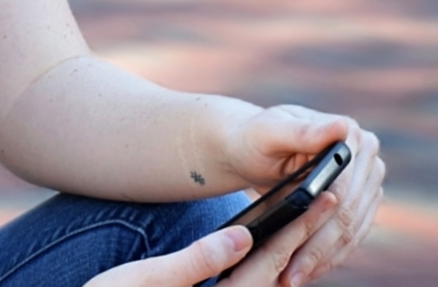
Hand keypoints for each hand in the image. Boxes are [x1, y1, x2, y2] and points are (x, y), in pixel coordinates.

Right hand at [83, 193, 337, 286]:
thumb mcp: (146, 280)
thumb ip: (198, 261)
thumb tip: (243, 236)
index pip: (268, 263)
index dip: (296, 228)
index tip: (321, 197)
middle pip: (279, 274)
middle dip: (303, 235)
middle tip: (329, 198)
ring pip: (268, 282)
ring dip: (289, 248)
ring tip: (307, 213)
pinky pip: (251, 285)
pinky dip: (268, 262)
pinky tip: (266, 240)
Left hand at [221, 104, 383, 286]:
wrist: (249, 146)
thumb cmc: (255, 135)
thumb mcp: (271, 131)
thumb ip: (305, 131)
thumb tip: (345, 126)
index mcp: (352, 135)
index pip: (345, 189)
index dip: (323, 221)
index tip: (297, 249)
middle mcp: (367, 158)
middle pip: (348, 214)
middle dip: (319, 249)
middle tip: (290, 277)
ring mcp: (367, 183)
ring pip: (351, 231)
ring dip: (324, 259)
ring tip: (293, 279)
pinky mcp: (360, 203)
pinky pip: (350, 236)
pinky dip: (328, 256)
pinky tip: (306, 271)